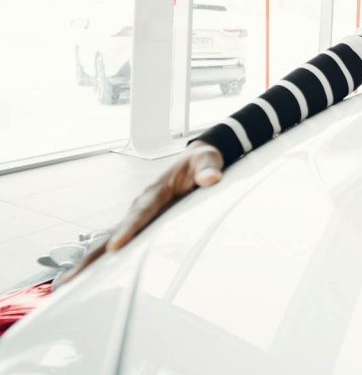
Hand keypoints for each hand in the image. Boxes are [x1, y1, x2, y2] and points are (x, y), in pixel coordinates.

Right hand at [58, 143, 223, 286]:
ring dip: (90, 262)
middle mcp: (142, 205)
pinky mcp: (142, 224)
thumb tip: (211, 178)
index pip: (142, 213)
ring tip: (67, 284)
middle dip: (93, 255)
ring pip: (110, 240)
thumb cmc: (201, 162)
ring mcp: (139, 216)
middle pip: (115, 231)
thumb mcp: (208, 161)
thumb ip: (208, 169)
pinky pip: (121, 243)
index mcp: (157, 191)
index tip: (114, 248)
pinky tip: (90, 278)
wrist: (196, 161)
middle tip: (72, 278)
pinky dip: (104, 260)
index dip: (128, 230)